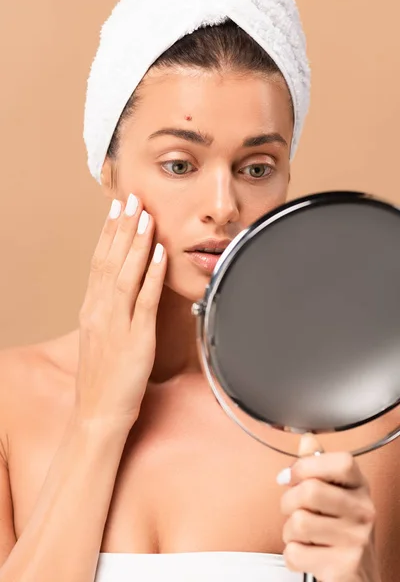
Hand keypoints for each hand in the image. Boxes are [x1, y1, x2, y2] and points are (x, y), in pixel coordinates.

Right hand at [74, 194, 166, 428]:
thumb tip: (122, 293)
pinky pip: (145, 302)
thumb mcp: (100, 340)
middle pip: (110, 261)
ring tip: (145, 216)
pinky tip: (158, 255)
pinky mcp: (136, 340)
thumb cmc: (102, 380)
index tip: (117, 210)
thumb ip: (109, 313)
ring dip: (136, 244)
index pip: (99, 262)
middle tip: (132, 199)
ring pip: (125, 275)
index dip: (109, 234)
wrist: (98, 415)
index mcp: (91, 310)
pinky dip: (152, 276)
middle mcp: (100, 312)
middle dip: (122, 228)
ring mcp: (117, 325)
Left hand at [278, 434, 380, 581]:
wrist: (359, 579)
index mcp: (360, 487)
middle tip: (293, 510)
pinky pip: (295, 553)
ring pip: (298, 523)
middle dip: (288, 502)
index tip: (292, 476)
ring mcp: (356, 539)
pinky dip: (293, 556)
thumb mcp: (336, 495)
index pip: (339, 461)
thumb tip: (307, 439)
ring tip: (303, 536)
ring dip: (289, 532)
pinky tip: (308, 555)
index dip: (306, 466)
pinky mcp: (343, 567)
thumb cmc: (343, 534)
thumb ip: (319, 466)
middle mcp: (363, 511)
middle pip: (310, 491)